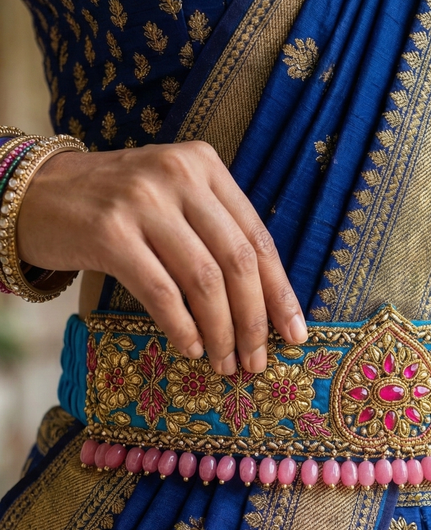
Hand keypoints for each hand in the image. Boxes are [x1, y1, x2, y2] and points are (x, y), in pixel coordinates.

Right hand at [16, 141, 306, 374]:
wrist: (37, 194)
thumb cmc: (115, 207)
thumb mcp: (172, 200)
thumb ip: (214, 232)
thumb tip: (262, 306)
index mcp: (204, 165)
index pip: (257, 238)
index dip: (280, 292)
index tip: (294, 333)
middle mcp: (178, 175)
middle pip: (237, 262)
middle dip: (254, 321)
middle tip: (257, 362)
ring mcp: (143, 201)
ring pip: (204, 281)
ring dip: (221, 332)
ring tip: (225, 364)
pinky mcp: (109, 232)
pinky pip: (161, 292)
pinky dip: (181, 327)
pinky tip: (190, 349)